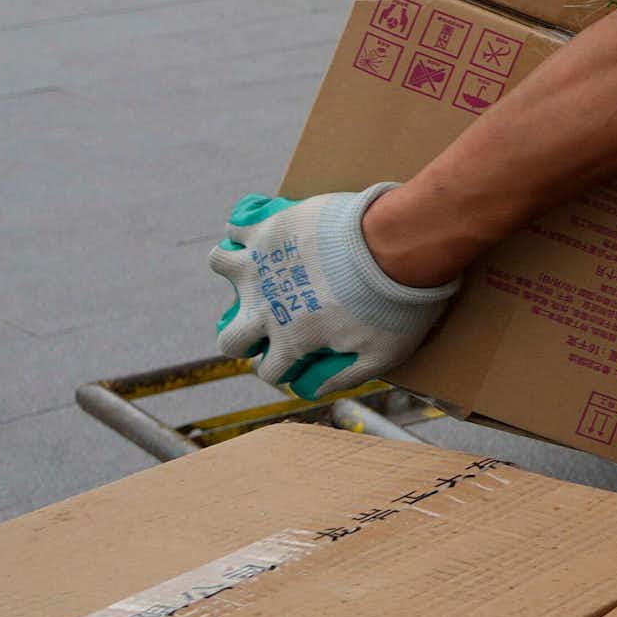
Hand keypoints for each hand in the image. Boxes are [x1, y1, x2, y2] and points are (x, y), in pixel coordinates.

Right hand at [209, 186, 461, 399]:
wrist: (396, 247)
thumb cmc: (396, 304)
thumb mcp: (384, 355)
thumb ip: (348, 376)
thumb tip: (318, 390)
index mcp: (292, 341)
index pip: (268, 371)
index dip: (280, 369)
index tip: (294, 358)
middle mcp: (265, 309)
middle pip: (230, 338)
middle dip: (242, 338)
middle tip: (266, 322)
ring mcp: (261, 266)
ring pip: (220, 266)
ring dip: (235, 266)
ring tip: (260, 264)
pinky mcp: (267, 229)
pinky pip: (235, 226)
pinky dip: (243, 227)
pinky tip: (264, 227)